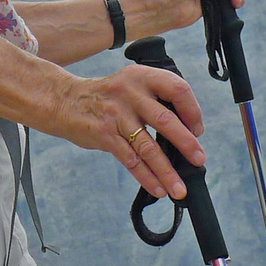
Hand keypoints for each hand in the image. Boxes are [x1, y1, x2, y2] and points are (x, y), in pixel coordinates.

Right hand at [54, 65, 204, 199]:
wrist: (66, 101)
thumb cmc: (107, 96)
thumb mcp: (132, 84)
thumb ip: (156, 99)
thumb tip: (187, 132)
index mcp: (143, 76)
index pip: (178, 89)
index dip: (192, 111)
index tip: (197, 130)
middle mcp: (131, 93)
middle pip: (166, 120)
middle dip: (186, 144)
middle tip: (199, 159)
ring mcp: (117, 115)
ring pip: (149, 147)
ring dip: (167, 171)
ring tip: (179, 188)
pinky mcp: (105, 135)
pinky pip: (131, 160)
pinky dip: (146, 177)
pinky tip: (158, 189)